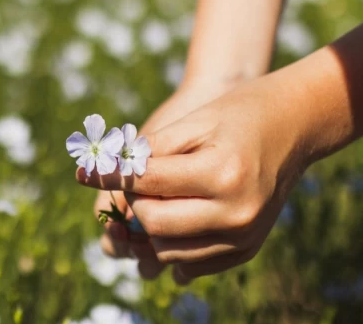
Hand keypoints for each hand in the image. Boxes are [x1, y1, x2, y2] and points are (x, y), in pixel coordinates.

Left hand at [92, 79, 241, 278]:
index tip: (83, 172)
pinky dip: (173, 245)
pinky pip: (193, 263)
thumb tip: (101, 174)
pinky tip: (171, 220)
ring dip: (150, 226)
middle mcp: (235, 213)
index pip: (146, 184)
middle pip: (153, 224)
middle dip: (134, 201)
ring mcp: (244, 236)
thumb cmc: (238, 113)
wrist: (293, 125)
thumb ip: (148, 151)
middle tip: (137, 180)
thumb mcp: (192, 122)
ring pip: (168, 250)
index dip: (110, 175)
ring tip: (157, 197)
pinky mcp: (247, 248)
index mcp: (221, 175)